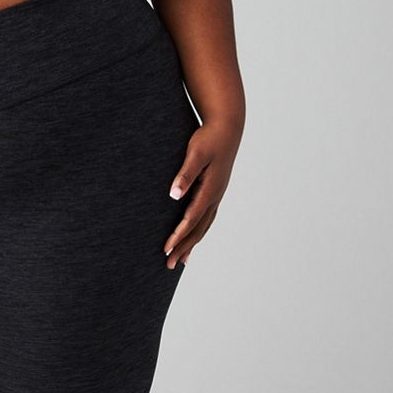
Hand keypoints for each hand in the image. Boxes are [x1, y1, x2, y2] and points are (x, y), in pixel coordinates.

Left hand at [164, 119, 241, 268]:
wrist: (227, 127)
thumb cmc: (209, 138)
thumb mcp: (196, 153)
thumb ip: (185, 174)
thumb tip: (173, 195)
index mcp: (210, 189)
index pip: (191, 219)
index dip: (178, 236)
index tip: (165, 250)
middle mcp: (215, 196)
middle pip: (198, 229)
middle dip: (183, 248)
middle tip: (168, 265)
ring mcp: (217, 195)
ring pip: (204, 226)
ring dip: (191, 244)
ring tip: (181, 260)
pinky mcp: (215, 191)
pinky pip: (206, 218)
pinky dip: (198, 232)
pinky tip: (192, 237)